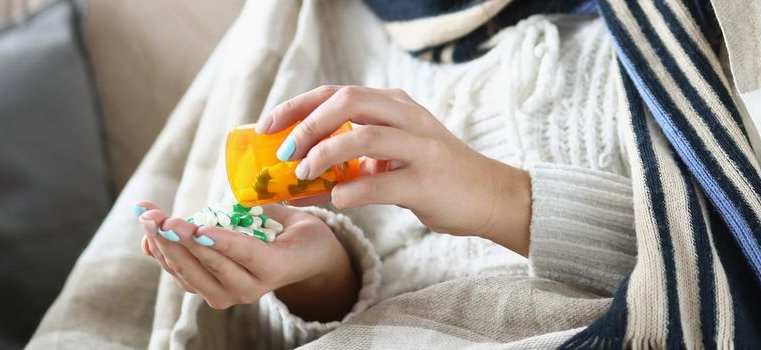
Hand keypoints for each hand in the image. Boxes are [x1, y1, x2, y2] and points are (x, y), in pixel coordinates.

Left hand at [136, 201, 357, 321]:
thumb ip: (259, 212)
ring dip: (163, 244)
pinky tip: (149, 232)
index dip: (220, 241)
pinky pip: (180, 274)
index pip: (244, 253)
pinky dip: (161, 253)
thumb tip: (222, 204)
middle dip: (180, 239)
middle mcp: (249, 289)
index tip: (198, 227)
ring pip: (188, 272)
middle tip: (160, 217)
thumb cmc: (298, 233)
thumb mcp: (291, 218)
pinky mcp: (208, 291)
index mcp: (275, 268)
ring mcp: (226, 294)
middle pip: (208, 265)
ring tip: (147, 215)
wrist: (303, 259)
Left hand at [256, 85, 531, 255]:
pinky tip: (338, 201)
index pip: (336, 93)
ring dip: (324, 154)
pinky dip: (351, 192)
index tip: (267, 126)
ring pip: (363, 135)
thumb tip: (297, 179)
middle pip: (347, 101)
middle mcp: (408, 118)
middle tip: (283, 153)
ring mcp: (421, 148)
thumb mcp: (396, 157)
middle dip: (305, 124)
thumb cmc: (438, 178)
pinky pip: (380, 184)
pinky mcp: (427, 182)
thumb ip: (355, 160)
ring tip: (304, 175)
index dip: (296, 106)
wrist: (493, 197)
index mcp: (396, 106)